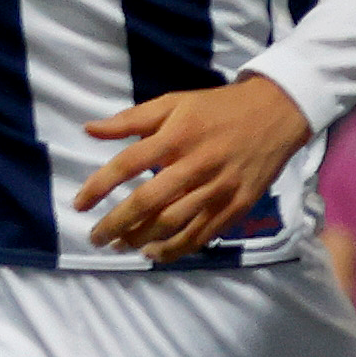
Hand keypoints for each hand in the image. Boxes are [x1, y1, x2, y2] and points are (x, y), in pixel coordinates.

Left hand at [73, 73, 314, 264]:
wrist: (276, 113)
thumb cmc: (217, 108)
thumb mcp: (174, 102)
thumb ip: (131, 119)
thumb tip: (89, 129)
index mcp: (177, 135)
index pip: (128, 164)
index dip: (99, 187)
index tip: (78, 205)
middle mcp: (196, 164)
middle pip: (148, 201)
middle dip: (116, 224)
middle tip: (95, 237)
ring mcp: (218, 188)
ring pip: (173, 223)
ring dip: (140, 239)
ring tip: (120, 246)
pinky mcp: (236, 205)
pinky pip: (201, 234)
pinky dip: (174, 249)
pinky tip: (154, 254)